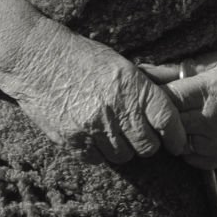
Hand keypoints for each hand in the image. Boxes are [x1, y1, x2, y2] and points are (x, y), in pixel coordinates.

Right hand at [0, 18, 186, 164]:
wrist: (38, 60)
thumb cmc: (82, 56)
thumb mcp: (120, 62)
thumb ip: (145, 82)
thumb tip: (172, 91)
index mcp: (132, 86)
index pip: (166, 120)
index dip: (176, 135)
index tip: (178, 141)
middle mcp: (116, 108)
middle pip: (147, 145)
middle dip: (149, 142)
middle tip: (143, 134)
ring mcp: (93, 127)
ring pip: (123, 156)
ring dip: (124, 148)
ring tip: (116, 131)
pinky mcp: (72, 141)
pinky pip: (97, 159)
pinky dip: (99, 151)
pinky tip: (94, 134)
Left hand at [141, 37, 216, 169]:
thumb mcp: (211, 61)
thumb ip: (174, 70)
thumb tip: (142, 71)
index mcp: (212, 88)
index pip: (169, 99)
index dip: (156, 96)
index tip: (150, 93)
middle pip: (172, 124)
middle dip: (163, 116)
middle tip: (161, 108)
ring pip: (180, 144)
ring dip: (176, 133)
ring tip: (181, 118)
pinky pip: (195, 159)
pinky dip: (189, 147)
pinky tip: (195, 131)